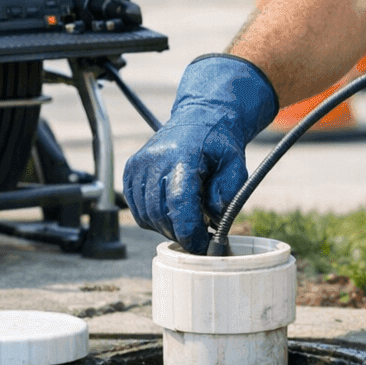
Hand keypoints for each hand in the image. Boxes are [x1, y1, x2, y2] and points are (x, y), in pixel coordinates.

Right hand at [122, 54, 277, 253]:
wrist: (198, 118)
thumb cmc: (217, 143)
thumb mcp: (235, 163)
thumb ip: (228, 192)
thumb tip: (214, 220)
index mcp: (183, 156)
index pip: (179, 202)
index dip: (189, 231)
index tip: (202, 246)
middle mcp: (155, 159)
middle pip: (160, 214)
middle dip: (181, 233)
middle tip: (200, 234)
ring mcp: (139, 165)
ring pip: (146, 216)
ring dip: (167, 227)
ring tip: (188, 219)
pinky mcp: (130, 171)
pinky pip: (137, 210)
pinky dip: (153, 218)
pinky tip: (171, 211)